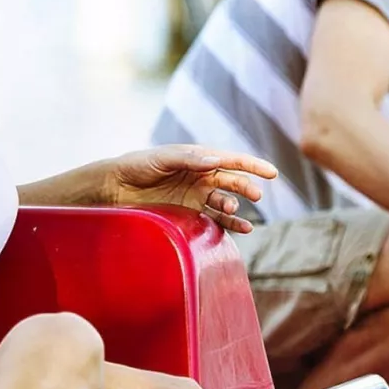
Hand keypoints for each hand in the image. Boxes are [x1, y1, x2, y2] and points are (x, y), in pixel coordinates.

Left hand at [106, 144, 277, 233]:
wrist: (116, 187)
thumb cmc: (139, 166)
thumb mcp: (162, 158)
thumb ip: (189, 159)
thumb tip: (216, 160)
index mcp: (198, 158)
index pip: (231, 160)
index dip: (252, 165)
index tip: (271, 172)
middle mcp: (202, 177)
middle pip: (232, 182)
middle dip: (246, 186)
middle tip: (256, 194)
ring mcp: (197, 196)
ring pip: (225, 202)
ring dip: (234, 206)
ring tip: (234, 210)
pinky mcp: (190, 214)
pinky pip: (216, 220)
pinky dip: (230, 224)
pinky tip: (242, 229)